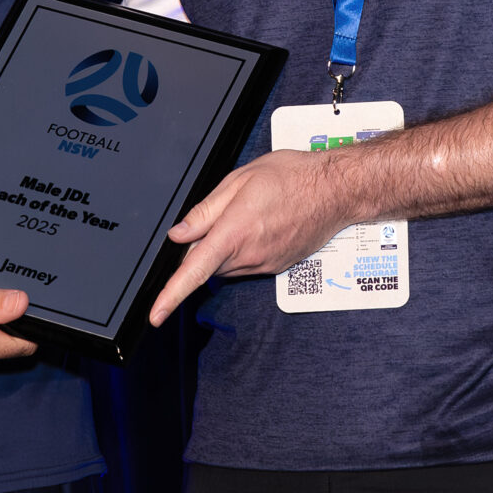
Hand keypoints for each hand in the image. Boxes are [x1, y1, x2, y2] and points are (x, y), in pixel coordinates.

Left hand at [149, 150, 357, 326]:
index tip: (156, 315)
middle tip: (219, 214)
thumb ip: (206, 210)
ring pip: (226, 266)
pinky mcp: (276, 267)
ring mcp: (265, 264)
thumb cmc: (293, 177)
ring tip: (246, 213)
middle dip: (201, 248)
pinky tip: (260, 224)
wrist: (337, 190)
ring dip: (223, 248)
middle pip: (208, 266)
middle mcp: (250, 255)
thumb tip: (179, 234)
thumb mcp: (241, 180)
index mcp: (235, 232)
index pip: (195, 271)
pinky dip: (242, 250)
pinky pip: (246, 265)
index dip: (171, 295)